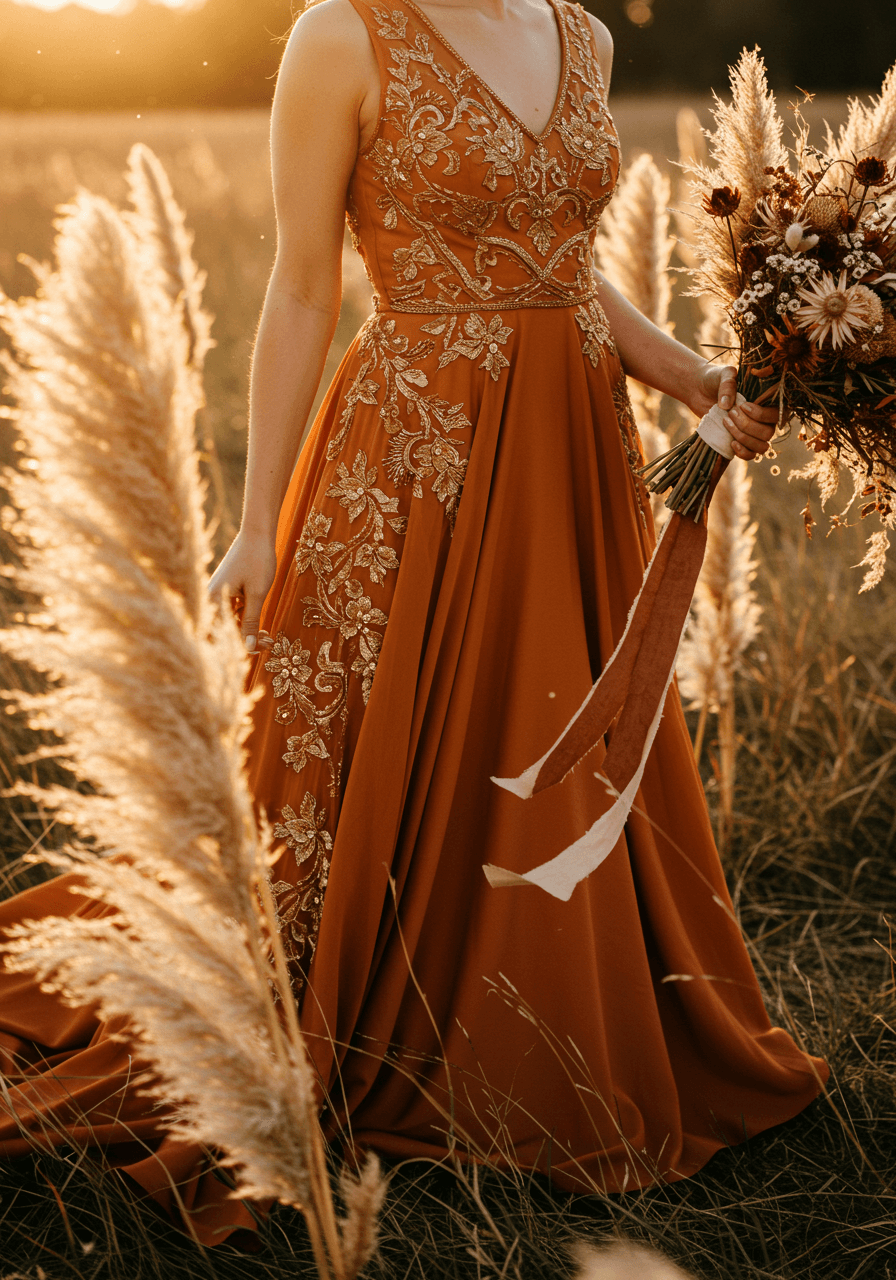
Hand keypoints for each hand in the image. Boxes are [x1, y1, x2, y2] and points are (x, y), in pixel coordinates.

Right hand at [208, 530, 277, 654]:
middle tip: (270, 643)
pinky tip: (263, 628)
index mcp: (213, 599)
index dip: (237, 647)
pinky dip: (247, 621)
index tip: (259, 649)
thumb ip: (250, 622)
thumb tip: (247, 647)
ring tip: (270, 637)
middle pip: (224, 630)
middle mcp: (211, 598)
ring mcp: (219, 595)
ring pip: (230, 623)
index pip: (218, 634)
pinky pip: (233, 614)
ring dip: (248, 632)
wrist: (257, 533)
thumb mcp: (257, 594)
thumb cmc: (257, 560)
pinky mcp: (227, 592)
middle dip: (246, 641)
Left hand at [690, 362, 777, 461]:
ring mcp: (755, 432)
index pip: (778, 414)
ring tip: (726, 422)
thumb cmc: (716, 380)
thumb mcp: (723, 375)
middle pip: (769, 432)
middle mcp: (765, 418)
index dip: (762, 414)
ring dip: (744, 438)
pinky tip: (731, 443)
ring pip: (762, 446)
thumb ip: (728, 383)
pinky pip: (751, 455)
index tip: (742, 406)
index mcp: (768, 401)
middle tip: (730, 413)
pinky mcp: (742, 442)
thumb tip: (726, 404)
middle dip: (747, 426)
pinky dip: (743, 452)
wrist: (700, 390)